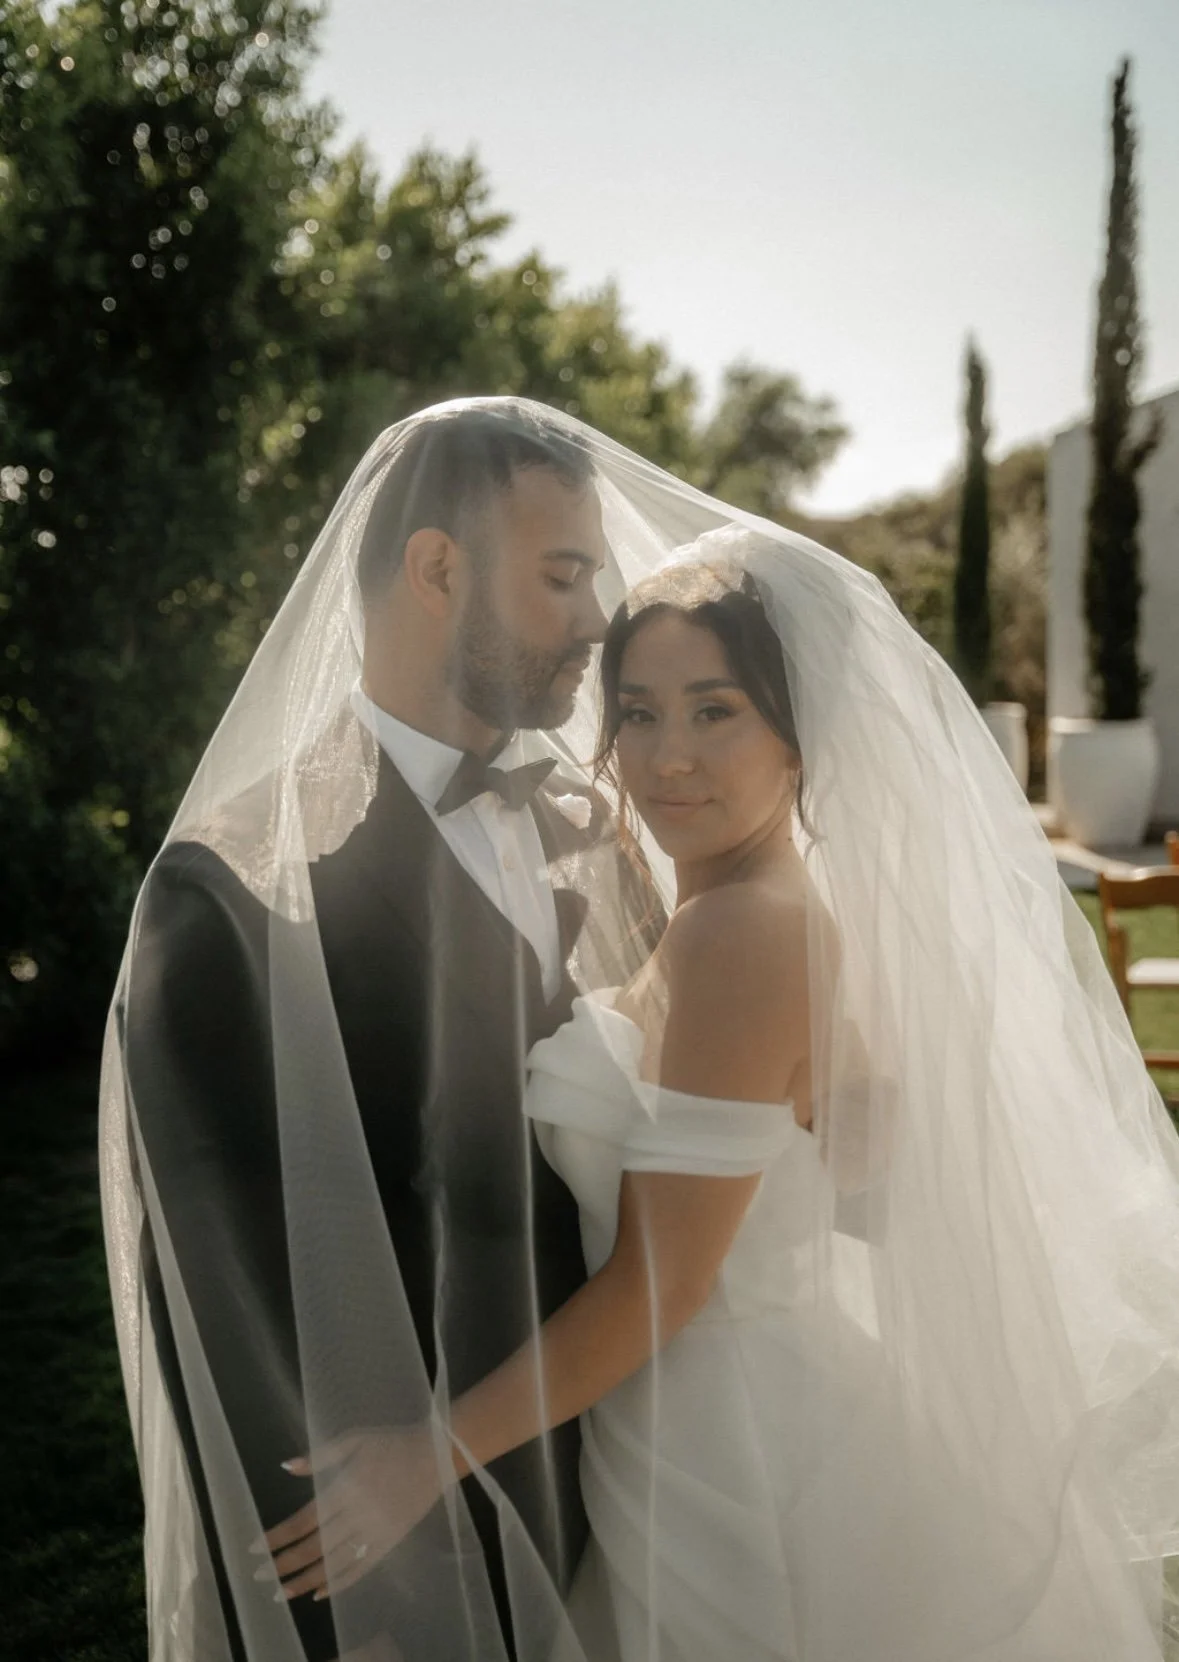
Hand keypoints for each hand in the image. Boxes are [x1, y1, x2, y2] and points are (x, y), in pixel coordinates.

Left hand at [254, 1425, 443, 1603]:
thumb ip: (320, 1456)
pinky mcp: (390, 1542)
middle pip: (314, 1546)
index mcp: (346, 1487)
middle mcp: (358, 1514)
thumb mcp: (356, 1438)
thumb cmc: (393, 1442)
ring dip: (305, 1580)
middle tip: (259, 1576)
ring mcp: (375, 1532)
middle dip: (284, 1563)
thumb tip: (287, 1466)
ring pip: (334, 1564)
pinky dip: (339, 1584)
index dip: (278, 1536)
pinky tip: (319, 1593)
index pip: (304, 1520)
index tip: (254, 1548)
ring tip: (281, 1593)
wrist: (437, 1454)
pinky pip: (361, 1568)